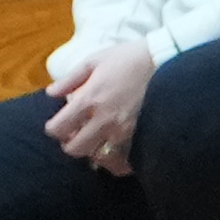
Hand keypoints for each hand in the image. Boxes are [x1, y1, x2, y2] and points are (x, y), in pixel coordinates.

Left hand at [51, 35, 160, 170]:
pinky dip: (120, 160)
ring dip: (96, 154)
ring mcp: (127, 131)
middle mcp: (105, 120)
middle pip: (77, 149)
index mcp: (89, 100)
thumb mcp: (94, 61)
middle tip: (77, 136)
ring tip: (98, 144)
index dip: (54, 130)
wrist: (168, 61)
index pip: (58, 128)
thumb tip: (51, 93)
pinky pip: (129, 160)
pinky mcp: (146, 137)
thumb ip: (70, 80)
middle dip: (72, 144)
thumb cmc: (129, 58)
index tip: (59, 125)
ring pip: (102, 159)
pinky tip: (118, 152)